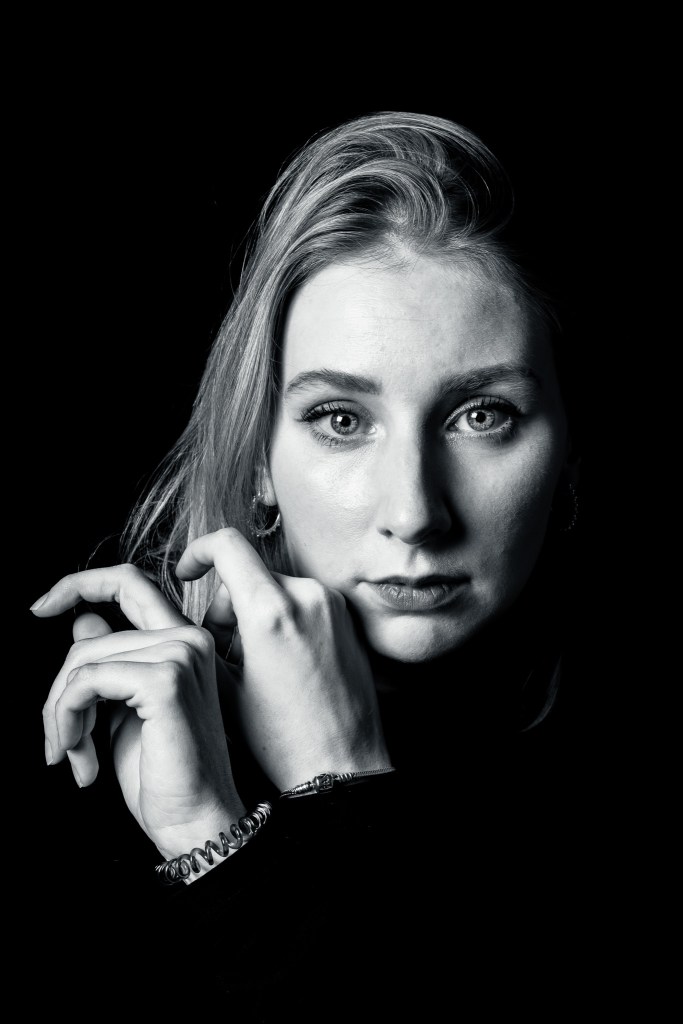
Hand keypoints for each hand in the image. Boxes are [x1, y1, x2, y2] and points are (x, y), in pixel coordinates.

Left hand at [33, 565, 245, 857]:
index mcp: (184, 642)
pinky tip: (80, 758)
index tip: (40, 606)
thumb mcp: (124, 711)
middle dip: (58, 691)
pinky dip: (67, 720)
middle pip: (90, 637)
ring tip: (71, 754)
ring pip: (82, 660)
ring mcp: (180, 655)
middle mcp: (188, 638)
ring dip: (60, 714)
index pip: (129, 583)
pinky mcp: (165, 680)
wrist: (194, 822)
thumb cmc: (163, 776)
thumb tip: (82, 620)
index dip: (80, 583)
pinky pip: (86, 682)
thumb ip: (111, 662)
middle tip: (58, 742)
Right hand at [178, 527, 389, 790]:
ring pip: (275, 587)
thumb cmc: (282, 738)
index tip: (187, 574)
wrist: (342, 766)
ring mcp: (332, 605)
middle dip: (227, 604)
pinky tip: (282, 664)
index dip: (197, 553)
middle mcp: (307, 596)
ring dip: (254, 613)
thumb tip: (184, 617)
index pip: (226, 544)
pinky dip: (282, 619)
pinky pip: (302, 601)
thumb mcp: (225, 688)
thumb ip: (200, 639)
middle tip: (223, 652)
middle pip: (250, 572)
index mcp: (271, 610)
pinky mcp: (347, 617)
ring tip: (254, 666)